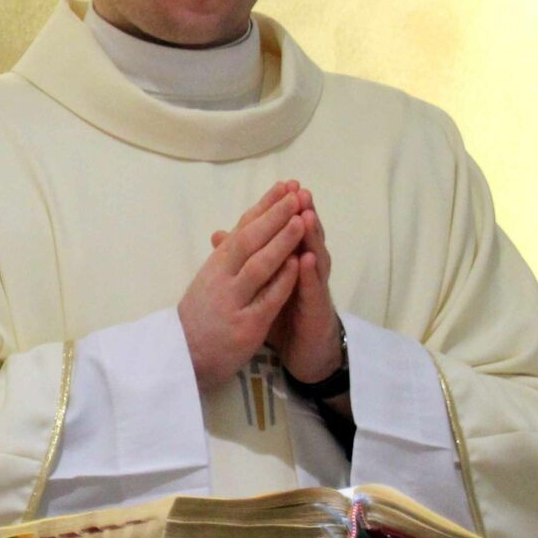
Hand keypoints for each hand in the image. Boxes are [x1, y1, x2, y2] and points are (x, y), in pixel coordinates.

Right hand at [179, 183, 306, 388]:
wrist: (183, 357)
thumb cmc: (200, 317)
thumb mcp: (208, 282)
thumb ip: (224, 257)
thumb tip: (229, 230)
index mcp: (215, 265)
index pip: (241, 228)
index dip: (263, 206)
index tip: (283, 186)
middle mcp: (220, 278)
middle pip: (249, 241)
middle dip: (274, 216)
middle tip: (295, 195)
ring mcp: (232, 300)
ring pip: (258, 266)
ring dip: (281, 241)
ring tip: (300, 221)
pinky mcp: (245, 325)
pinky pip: (267, 298)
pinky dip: (282, 280)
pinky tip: (296, 265)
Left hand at [217, 185, 341, 385]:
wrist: (303, 352)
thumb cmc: (282, 315)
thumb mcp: (258, 286)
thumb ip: (244, 260)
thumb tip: (220, 235)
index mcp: (290, 263)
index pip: (286, 230)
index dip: (283, 210)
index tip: (281, 184)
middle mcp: (306, 272)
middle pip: (305, 238)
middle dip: (302, 213)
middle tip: (299, 190)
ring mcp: (314, 290)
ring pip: (314, 259)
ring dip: (311, 237)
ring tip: (307, 216)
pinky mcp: (316, 312)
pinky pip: (312, 292)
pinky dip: (309, 275)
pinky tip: (307, 260)